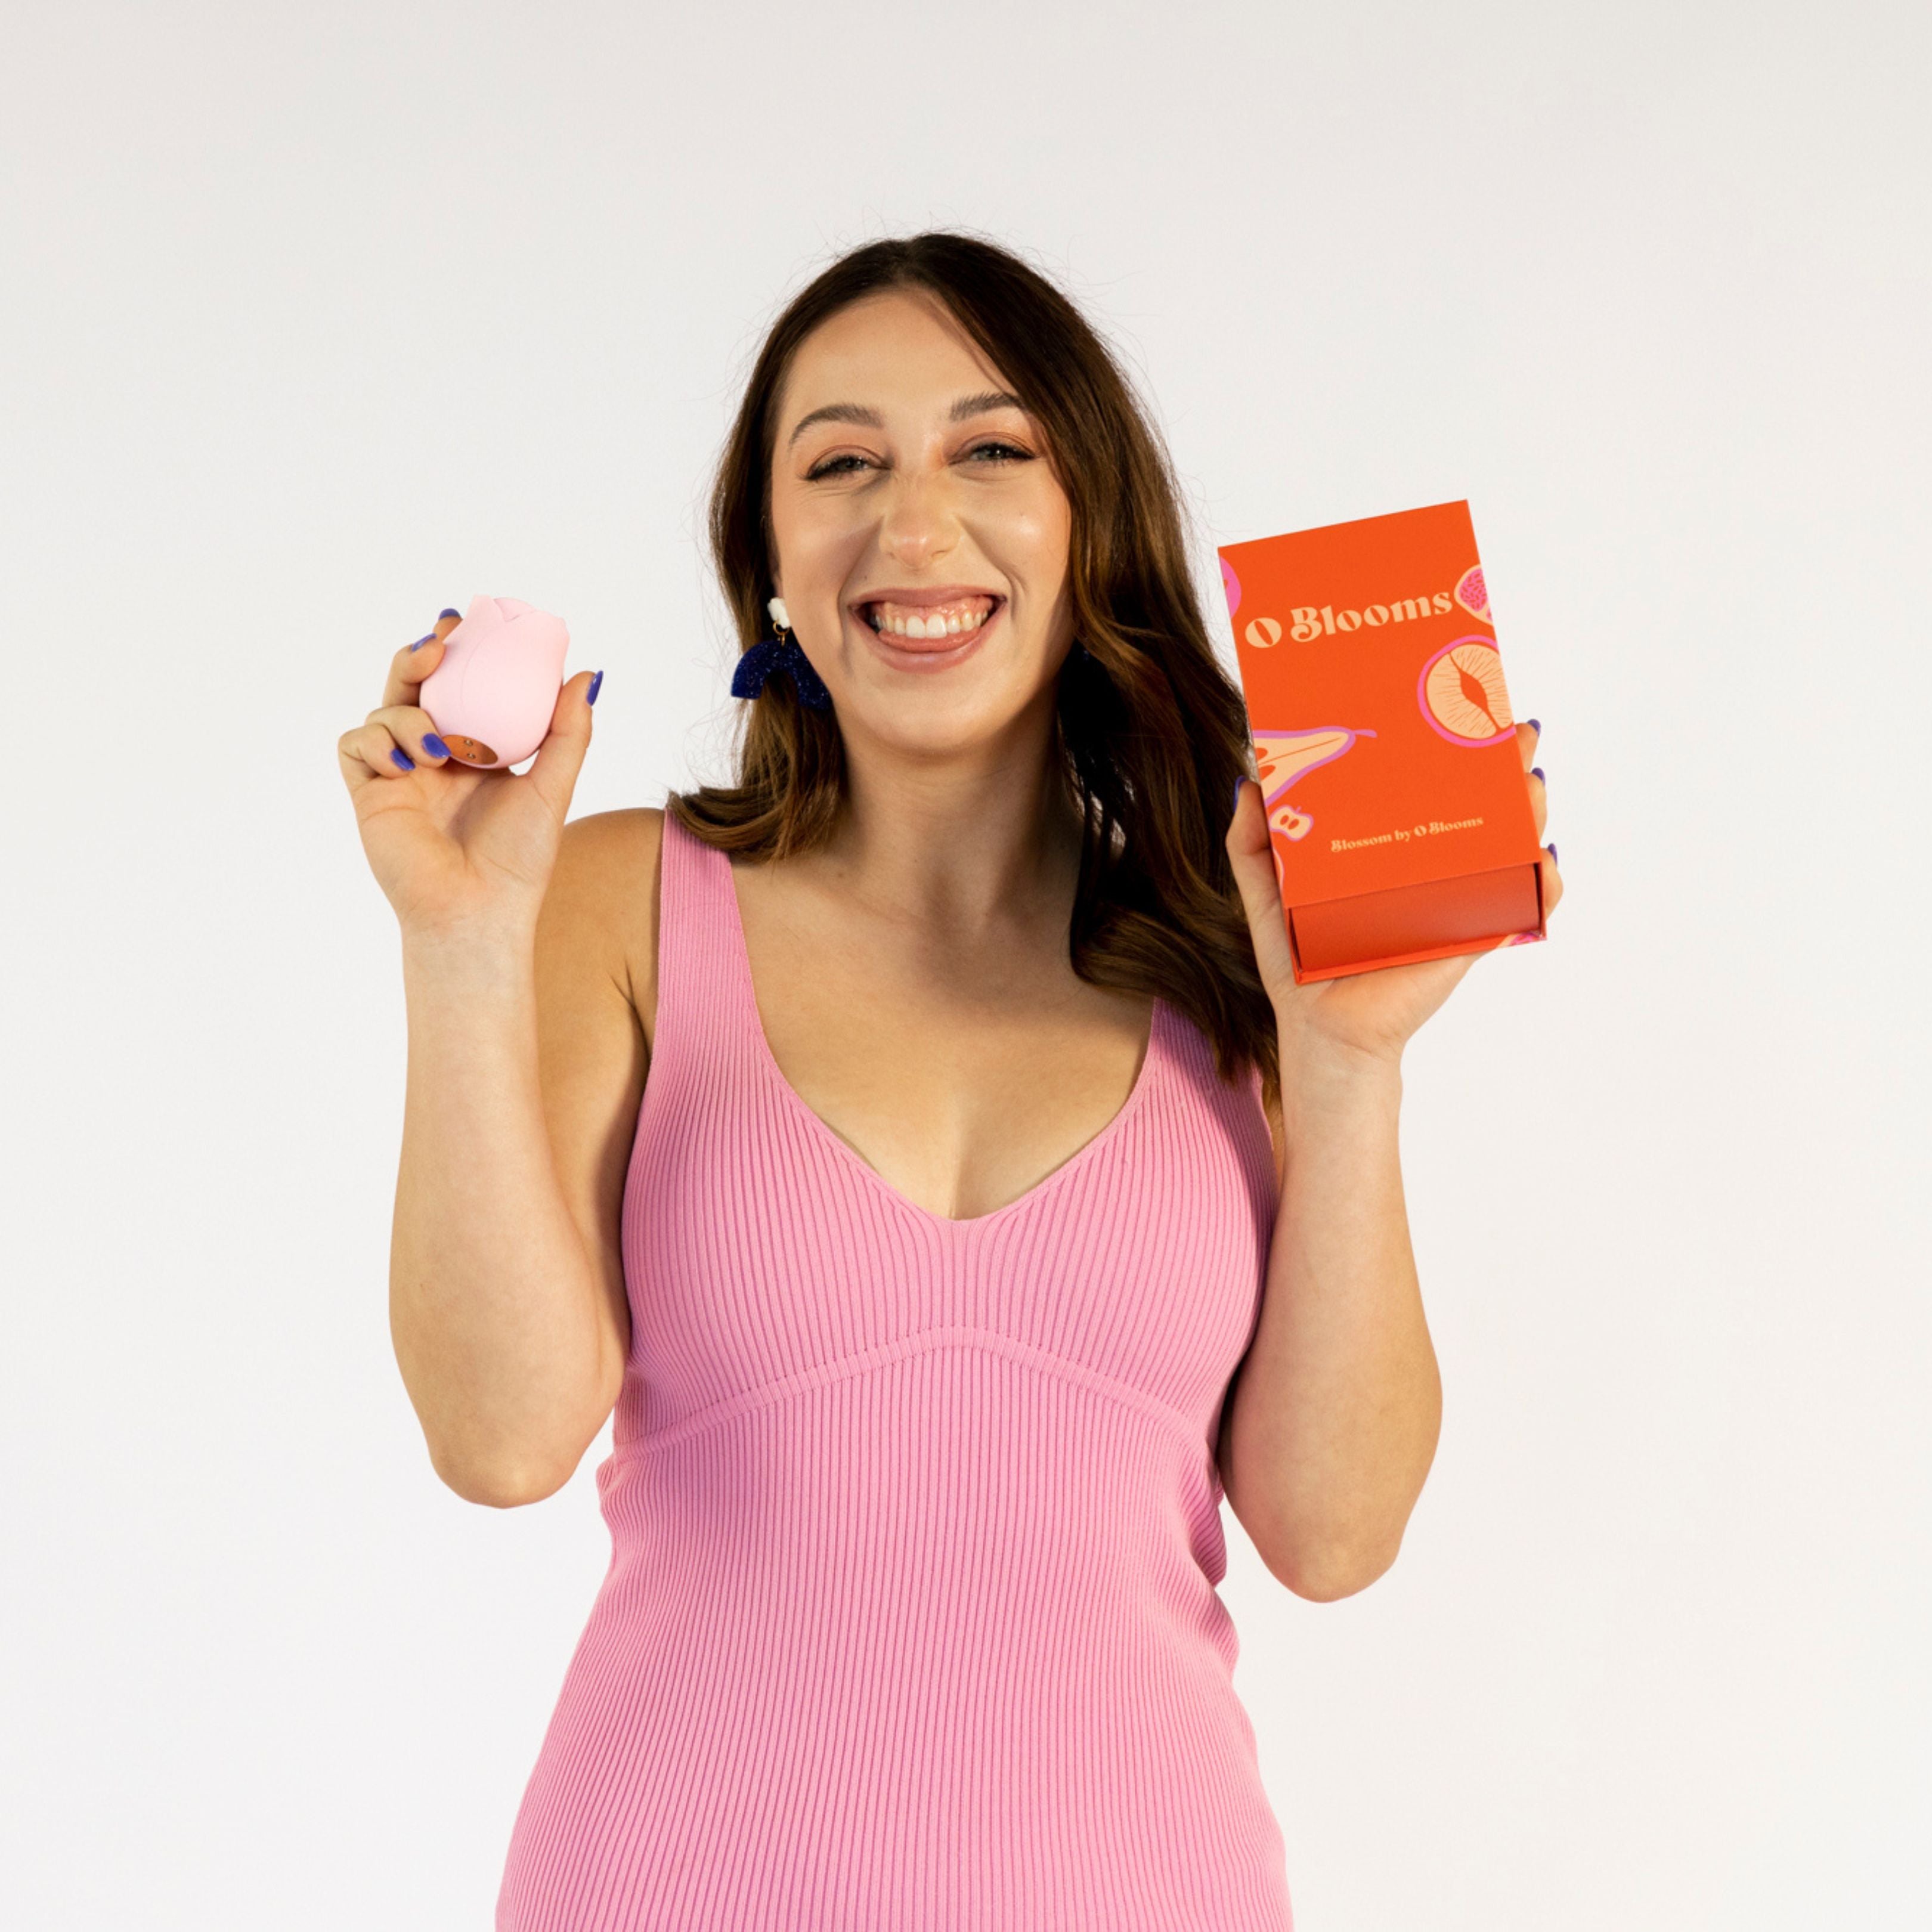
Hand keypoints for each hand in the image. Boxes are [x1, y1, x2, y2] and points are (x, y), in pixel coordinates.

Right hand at [336, 608, 601, 940]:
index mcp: (474, 749)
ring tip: (440, 750)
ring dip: (408, 716)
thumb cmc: (519, 860)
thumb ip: (569, 732)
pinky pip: (355, 744)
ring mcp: (398, 773)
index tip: (468, 622)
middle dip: (420, 656)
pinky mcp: (370, 794)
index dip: (459, 651)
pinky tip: (409, 765)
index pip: (460, 686)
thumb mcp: (553, 786)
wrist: (480, 910)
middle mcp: (433, 756)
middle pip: (413, 686)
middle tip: (439, 642)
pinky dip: (376, 742)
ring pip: (384, 711)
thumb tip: (586, 674)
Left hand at [1226, 720, 1563, 1068]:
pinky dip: (1543, 883)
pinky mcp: (1472, 932)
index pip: (1420, 784)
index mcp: (1385, 845)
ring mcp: (1456, 896)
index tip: (1452, 703)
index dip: (1440, 746)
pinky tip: (1543, 859)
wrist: (1325, 1031)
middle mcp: (1428, 863)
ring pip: (1507, 843)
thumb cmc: (1300, 963)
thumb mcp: (1264, 894)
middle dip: (1500, 763)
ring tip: (1530, 782)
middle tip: (1511, 730)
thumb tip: (1249, 778)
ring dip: (1527, 807)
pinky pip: (1523, 904)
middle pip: (1474, 802)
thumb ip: (1250, 842)